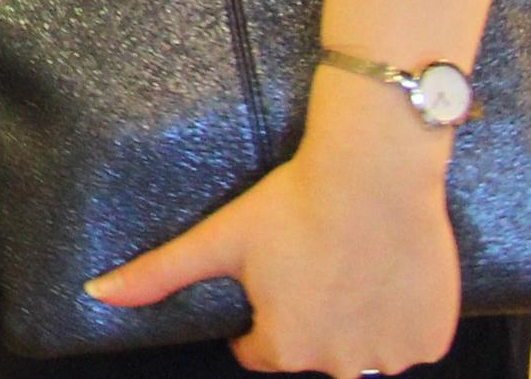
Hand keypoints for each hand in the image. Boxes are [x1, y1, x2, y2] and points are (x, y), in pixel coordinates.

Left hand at [85, 82, 458, 376]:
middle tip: (310, 259)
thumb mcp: (219, 238)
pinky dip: (397, 314)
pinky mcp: (432, 339)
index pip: (261, 350)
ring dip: (353, 317)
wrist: (374, 172)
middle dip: (307, 314)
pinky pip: (408, 337)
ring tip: (346, 260)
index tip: (271, 272)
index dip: (260, 311)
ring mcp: (391, 356)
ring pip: (362, 347)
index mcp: (286, 349)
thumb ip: (158, 274)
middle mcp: (340, 366)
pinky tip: (383, 270)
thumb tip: (98, 294)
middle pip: (313, 350)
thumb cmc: (294, 202)